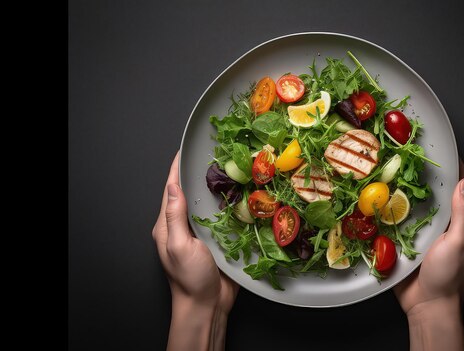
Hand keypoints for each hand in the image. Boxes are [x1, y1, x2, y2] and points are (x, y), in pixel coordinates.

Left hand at [152, 152, 237, 350]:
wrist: (207, 305)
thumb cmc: (190, 279)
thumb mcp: (179, 245)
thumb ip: (175, 216)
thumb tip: (173, 186)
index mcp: (167, 225)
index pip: (171, 189)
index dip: (177, 169)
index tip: (185, 149)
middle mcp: (183, 225)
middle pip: (190, 193)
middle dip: (198, 173)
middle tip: (213, 153)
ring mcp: (201, 233)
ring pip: (208, 203)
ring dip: (216, 187)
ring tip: (229, 168)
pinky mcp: (218, 240)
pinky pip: (223, 217)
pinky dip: (230, 204)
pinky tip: (241, 194)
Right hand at [393, 161, 463, 349]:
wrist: (427, 306)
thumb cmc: (448, 277)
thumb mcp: (459, 241)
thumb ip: (462, 212)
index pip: (463, 192)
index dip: (456, 171)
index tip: (445, 152)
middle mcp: (447, 228)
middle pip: (439, 197)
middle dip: (428, 179)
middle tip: (413, 159)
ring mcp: (428, 237)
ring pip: (418, 208)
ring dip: (408, 194)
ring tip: (395, 174)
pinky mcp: (410, 244)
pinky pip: (403, 224)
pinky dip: (395, 212)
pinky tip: (384, 201)